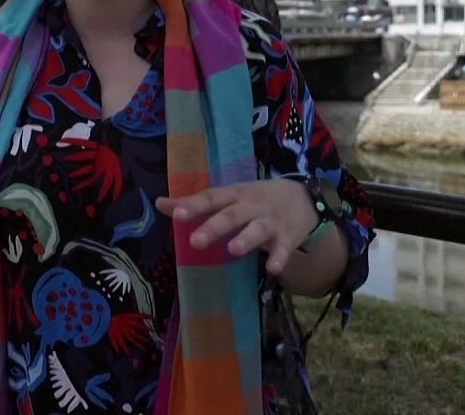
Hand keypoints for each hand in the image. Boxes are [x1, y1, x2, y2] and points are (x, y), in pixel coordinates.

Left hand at [156, 179, 317, 274]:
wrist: (305, 197)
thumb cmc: (257, 199)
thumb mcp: (229, 195)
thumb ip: (196, 203)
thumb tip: (160, 204)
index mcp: (234, 195)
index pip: (211, 198)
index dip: (194, 206)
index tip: (175, 214)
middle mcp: (251, 206)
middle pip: (232, 215)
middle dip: (215, 227)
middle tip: (196, 241)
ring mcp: (271, 221)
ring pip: (258, 229)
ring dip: (246, 239)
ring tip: (233, 250)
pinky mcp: (288, 237)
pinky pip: (284, 249)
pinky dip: (279, 258)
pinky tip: (273, 269)